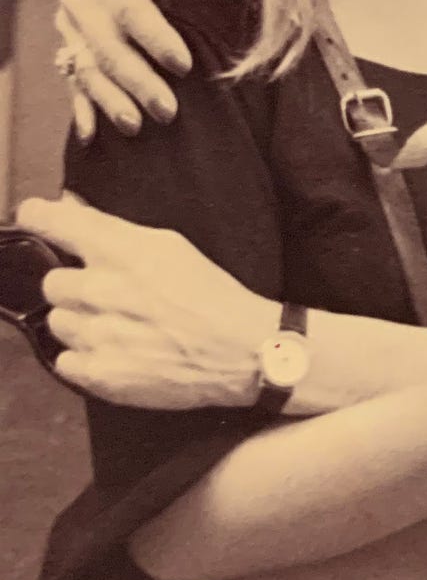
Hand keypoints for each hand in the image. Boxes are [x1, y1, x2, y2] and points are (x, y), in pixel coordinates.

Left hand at [16, 194, 274, 408]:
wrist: (240, 351)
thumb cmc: (212, 297)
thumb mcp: (170, 246)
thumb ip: (113, 228)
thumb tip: (70, 206)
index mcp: (123, 252)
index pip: (55, 224)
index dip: (38, 217)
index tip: (33, 215)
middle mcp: (103, 291)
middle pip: (53, 282)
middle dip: (77, 287)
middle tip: (109, 295)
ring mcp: (98, 335)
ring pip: (57, 323)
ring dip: (81, 324)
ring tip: (119, 327)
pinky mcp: (100, 374)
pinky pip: (65, 361)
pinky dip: (86, 358)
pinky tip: (118, 352)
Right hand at [55, 0, 191, 140]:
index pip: (128, 2)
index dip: (154, 35)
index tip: (184, 65)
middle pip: (106, 42)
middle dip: (136, 80)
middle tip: (168, 111)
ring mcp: (72, 23)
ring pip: (86, 65)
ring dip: (111, 99)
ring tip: (137, 126)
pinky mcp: (70, 45)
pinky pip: (72, 81)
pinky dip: (83, 107)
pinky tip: (92, 135)